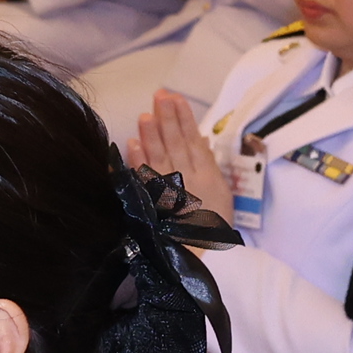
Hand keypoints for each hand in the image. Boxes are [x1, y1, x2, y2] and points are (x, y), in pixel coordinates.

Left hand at [134, 93, 232, 221]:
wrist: (196, 258)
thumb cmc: (211, 226)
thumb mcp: (221, 196)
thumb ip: (210, 166)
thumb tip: (202, 140)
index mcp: (207, 176)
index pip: (194, 140)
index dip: (185, 118)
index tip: (176, 98)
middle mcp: (187, 178)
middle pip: (176, 142)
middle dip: (167, 117)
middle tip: (159, 95)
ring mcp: (168, 189)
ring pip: (159, 155)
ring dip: (151, 133)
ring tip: (145, 113)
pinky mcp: (151, 202)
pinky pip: (143, 177)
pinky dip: (137, 159)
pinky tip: (131, 142)